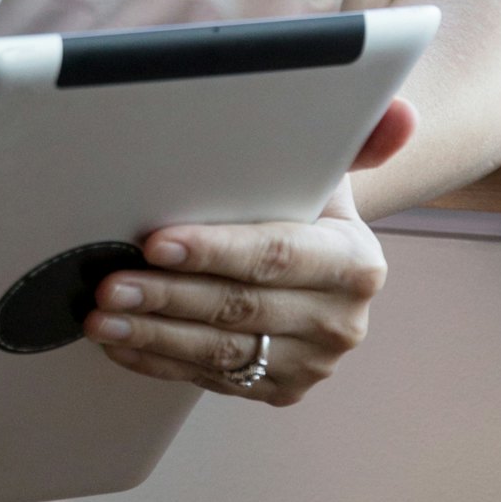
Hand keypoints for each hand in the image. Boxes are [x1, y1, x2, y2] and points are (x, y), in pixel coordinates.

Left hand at [80, 98, 413, 408]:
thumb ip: (361, 132)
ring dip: (153, 335)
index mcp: (355, 262)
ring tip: (101, 317)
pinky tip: (120, 343)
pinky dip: (159, 360)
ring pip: (220, 351)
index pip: (276, 256)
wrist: (315, 247)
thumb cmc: (304, 194)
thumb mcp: (329, 159)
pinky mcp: (280, 389)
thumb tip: (399, 112)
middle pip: (240, 309)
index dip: (215, 251)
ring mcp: (311, 363)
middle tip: (110, 283)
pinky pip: (210, 378)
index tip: (157, 241)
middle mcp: (341, 321)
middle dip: (167, 296)